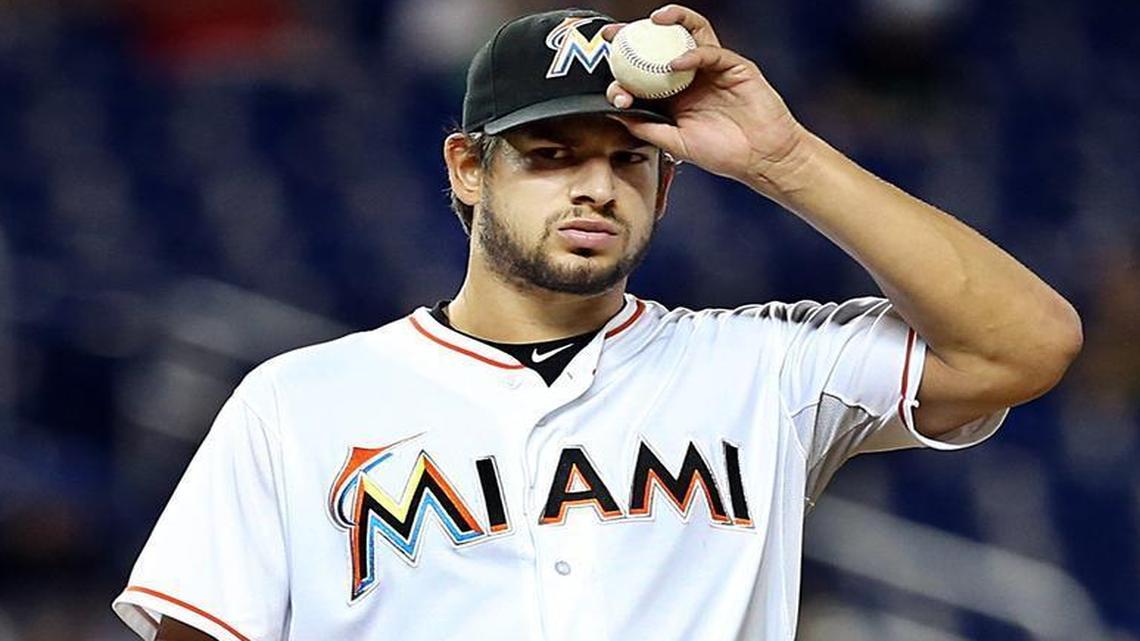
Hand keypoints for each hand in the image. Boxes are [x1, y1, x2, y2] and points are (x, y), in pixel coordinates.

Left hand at [602, 5, 808, 189]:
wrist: (762, 159)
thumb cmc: (723, 154)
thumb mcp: (676, 144)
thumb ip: (648, 128)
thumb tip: (615, 113)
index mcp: (674, 93)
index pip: (644, 69)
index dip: (624, 63)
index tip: (605, 63)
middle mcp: (691, 75)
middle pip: (662, 44)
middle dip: (637, 34)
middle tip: (614, 34)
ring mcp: (713, 68)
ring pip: (691, 33)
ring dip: (672, 21)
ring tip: (652, 21)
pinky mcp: (735, 66)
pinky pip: (712, 52)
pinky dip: (693, 54)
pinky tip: (676, 63)